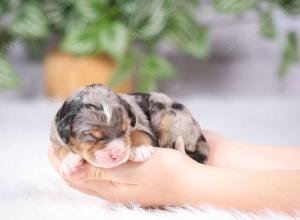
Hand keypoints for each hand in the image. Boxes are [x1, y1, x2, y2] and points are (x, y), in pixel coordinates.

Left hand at [48, 143, 202, 206]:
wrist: (193, 183)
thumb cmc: (167, 173)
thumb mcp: (134, 170)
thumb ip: (102, 170)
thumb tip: (68, 169)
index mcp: (107, 187)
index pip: (70, 174)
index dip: (57, 156)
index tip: (54, 134)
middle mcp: (109, 189)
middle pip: (76, 174)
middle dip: (64, 155)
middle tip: (63, 133)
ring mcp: (119, 185)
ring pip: (88, 172)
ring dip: (78, 157)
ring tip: (77, 137)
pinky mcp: (129, 179)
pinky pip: (102, 170)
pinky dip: (93, 158)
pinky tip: (100, 147)